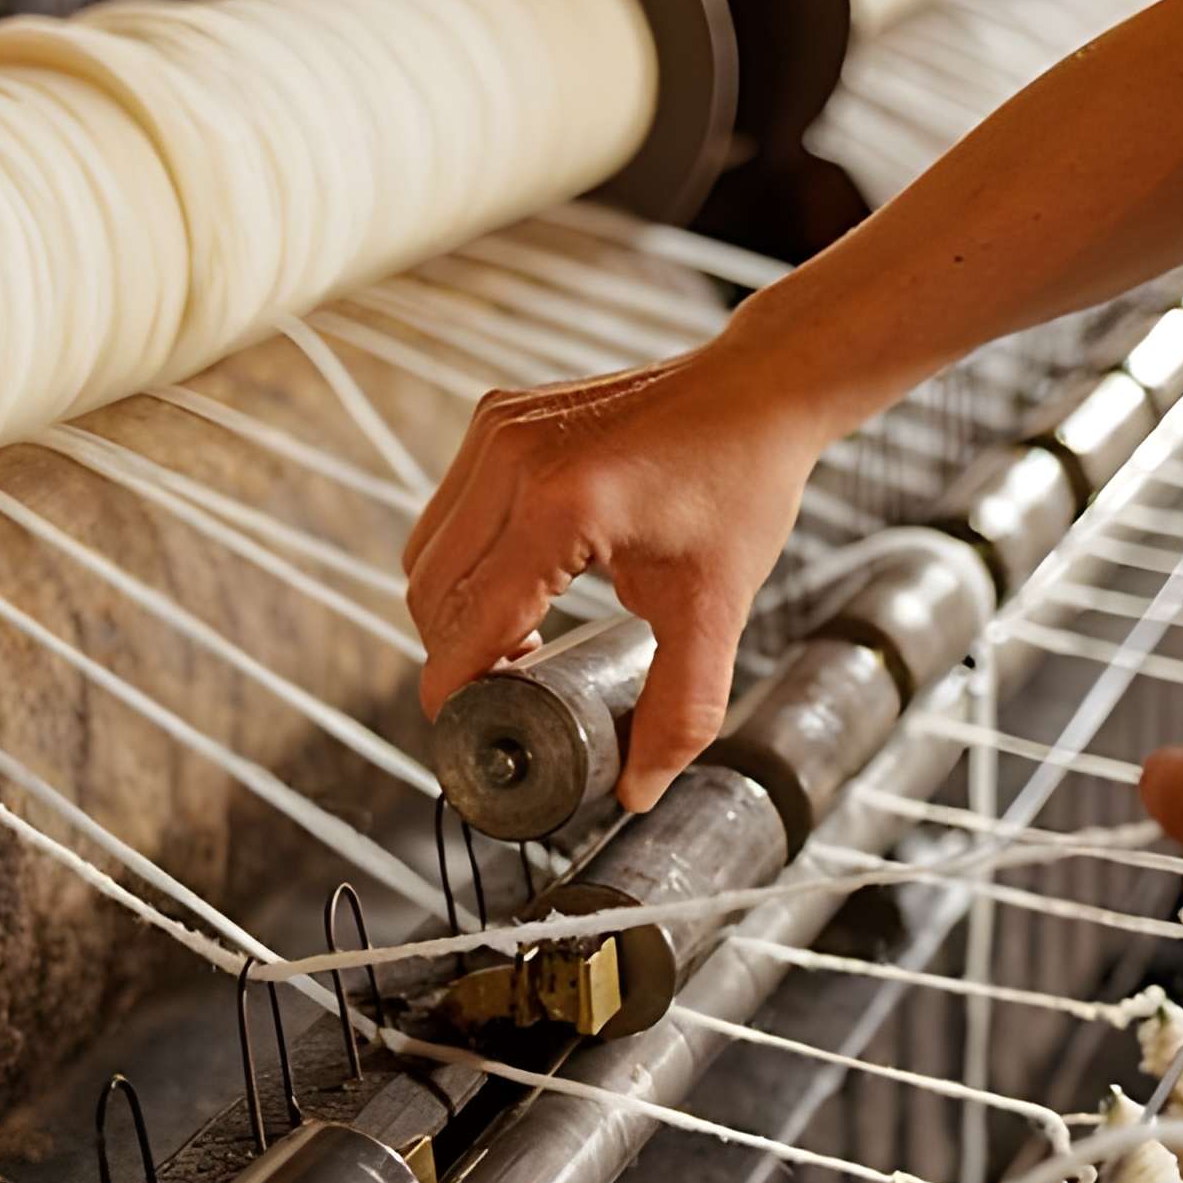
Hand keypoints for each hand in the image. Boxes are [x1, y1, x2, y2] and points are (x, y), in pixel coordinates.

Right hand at [404, 329, 833, 812]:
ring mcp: (496, 430)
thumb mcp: (716, 612)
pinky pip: (447, 513)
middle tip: (505, 697)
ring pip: (426, 554)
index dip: (455, 693)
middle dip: (454, 657)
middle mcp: (511, 458)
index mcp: (559, 506)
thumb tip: (636, 791)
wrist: (756, 391)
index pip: (468, 623)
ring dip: (453, 612)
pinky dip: (465, 563)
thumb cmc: (741, 488)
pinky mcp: (496, 417)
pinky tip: (519, 591)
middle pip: (430, 594)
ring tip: (517, 648)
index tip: (471, 735)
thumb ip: (678, 711)